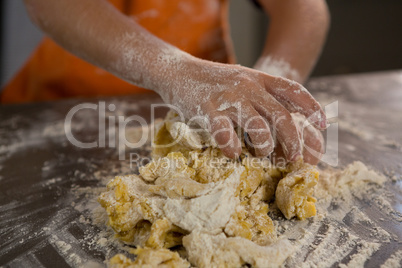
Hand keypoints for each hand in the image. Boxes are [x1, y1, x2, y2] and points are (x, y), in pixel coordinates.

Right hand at [157, 57, 325, 160]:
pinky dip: (232, 149)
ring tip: (259, 153)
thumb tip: (284, 120)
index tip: (323, 124)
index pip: (293, 90)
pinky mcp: (207, 110)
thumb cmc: (213, 81)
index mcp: (258, 78)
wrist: (178, 71)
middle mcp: (247, 86)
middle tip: (294, 157)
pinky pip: (225, 135)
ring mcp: (228, 98)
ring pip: (258, 128)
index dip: (311, 107)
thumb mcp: (242, 79)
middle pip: (281, 116)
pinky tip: (232, 153)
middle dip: (293, 141)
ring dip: (264, 147)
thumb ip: (262, 94)